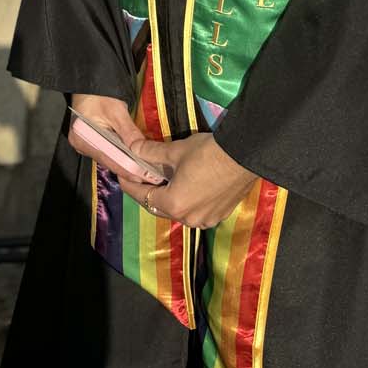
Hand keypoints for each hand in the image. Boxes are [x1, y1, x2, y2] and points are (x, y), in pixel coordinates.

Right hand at [67, 92, 161, 184]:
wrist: (88, 80)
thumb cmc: (99, 92)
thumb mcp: (116, 110)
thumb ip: (128, 132)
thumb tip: (141, 151)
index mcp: (83, 138)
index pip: (108, 159)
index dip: (127, 168)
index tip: (143, 176)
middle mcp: (81, 145)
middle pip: (108, 160)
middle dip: (128, 167)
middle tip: (147, 175)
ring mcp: (85, 144)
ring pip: (109, 157)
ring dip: (125, 162)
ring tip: (143, 169)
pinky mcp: (91, 141)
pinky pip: (107, 151)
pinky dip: (120, 154)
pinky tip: (133, 158)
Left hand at [119, 133, 256, 228]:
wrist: (244, 156)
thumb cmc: (207, 153)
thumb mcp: (176, 150)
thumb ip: (151, 152)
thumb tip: (132, 146)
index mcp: (174, 204)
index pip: (143, 197)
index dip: (131, 186)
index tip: (122, 177)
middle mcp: (188, 218)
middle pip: (160, 207)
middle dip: (149, 193)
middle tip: (141, 178)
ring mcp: (206, 220)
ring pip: (179, 211)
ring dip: (169, 198)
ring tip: (164, 182)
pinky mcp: (220, 216)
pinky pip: (196, 212)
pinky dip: (187, 201)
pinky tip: (188, 188)